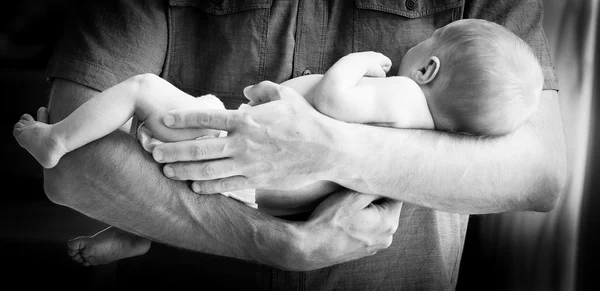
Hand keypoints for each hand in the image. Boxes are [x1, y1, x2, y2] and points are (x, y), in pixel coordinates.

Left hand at [153, 81, 343, 192]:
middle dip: (172, 150)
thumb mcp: (285, 96)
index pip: (206, 117)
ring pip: (207, 170)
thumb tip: (245, 92)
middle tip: (153, 151)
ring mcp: (248, 164)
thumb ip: (262, 90)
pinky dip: (207, 187)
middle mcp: (243, 142)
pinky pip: (226, 186)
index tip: (164, 119)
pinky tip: (194, 186)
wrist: (327, 149)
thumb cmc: (306, 120)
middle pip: (199, 148)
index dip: (182, 118)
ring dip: (183, 170)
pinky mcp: (256, 180)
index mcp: (247, 119)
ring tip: (166, 170)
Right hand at [288, 189, 401, 270]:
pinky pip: (366, 230)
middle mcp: (387, 237)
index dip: (381, 186)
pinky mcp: (362, 250)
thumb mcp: (354, 196)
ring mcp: (374, 246)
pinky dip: (358, 223)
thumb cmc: (330, 220)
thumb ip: (376, 188)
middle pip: (386, 208)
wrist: (308, 247)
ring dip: (364, 211)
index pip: (396, 196)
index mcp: (390, 223)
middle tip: (353, 194)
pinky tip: (343, 221)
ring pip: (375, 219)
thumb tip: (388, 181)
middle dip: (373, 199)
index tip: (367, 183)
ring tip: (345, 208)